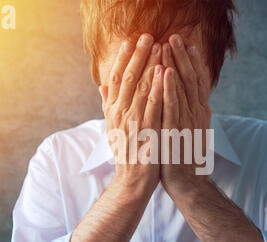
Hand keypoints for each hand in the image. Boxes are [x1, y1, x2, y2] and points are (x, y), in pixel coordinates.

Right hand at [99, 34, 163, 193]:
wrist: (132, 179)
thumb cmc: (126, 152)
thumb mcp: (112, 128)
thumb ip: (108, 105)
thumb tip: (102, 85)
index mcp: (112, 111)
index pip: (115, 78)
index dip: (122, 59)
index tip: (129, 42)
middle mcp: (120, 113)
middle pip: (127, 77)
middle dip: (138, 55)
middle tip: (148, 36)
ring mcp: (133, 122)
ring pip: (140, 87)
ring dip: (150, 65)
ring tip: (159, 46)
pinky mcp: (147, 131)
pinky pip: (153, 105)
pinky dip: (157, 87)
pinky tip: (164, 72)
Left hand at [160, 34, 212, 194]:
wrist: (187, 183)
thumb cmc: (183, 156)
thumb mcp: (188, 131)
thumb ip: (186, 113)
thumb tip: (182, 99)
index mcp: (199, 113)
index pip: (196, 83)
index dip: (191, 63)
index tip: (185, 45)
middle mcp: (197, 114)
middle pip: (191, 80)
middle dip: (183, 57)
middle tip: (176, 37)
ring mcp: (188, 123)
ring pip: (183, 89)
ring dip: (176, 65)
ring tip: (170, 45)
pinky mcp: (177, 132)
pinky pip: (173, 106)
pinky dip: (170, 88)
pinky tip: (166, 72)